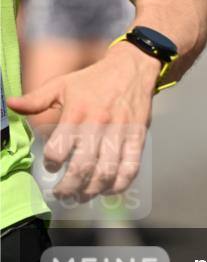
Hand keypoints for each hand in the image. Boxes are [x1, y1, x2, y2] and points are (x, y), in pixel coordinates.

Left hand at [7, 43, 159, 200]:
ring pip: (105, 173)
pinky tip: (108, 188)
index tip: (51, 166)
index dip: (51, 163)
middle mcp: (98, 124)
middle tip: (62, 193)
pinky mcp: (138, 137)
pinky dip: (119, 185)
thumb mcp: (62, 84)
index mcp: (77, 112)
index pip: (59, 149)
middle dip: (69, 188)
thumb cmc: (95, 79)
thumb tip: (12, 104)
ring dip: (92, 190)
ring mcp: (120, 132)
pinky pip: (130, 168)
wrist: (132, 67)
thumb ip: (36, 99)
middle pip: (82, 167)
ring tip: (82, 194)